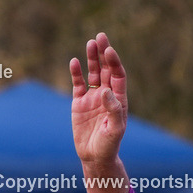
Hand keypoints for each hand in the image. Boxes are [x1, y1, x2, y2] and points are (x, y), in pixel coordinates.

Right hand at [69, 32, 130, 192]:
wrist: (94, 156)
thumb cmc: (109, 144)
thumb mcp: (115, 129)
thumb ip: (112, 109)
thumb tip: (104, 91)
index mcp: (119, 98)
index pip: (117, 75)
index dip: (114, 62)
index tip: (109, 50)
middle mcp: (106, 95)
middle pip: (105, 69)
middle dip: (103, 53)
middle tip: (100, 36)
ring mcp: (92, 98)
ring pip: (92, 74)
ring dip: (91, 59)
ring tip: (90, 43)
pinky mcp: (78, 104)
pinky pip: (77, 85)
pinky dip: (76, 73)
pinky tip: (74, 62)